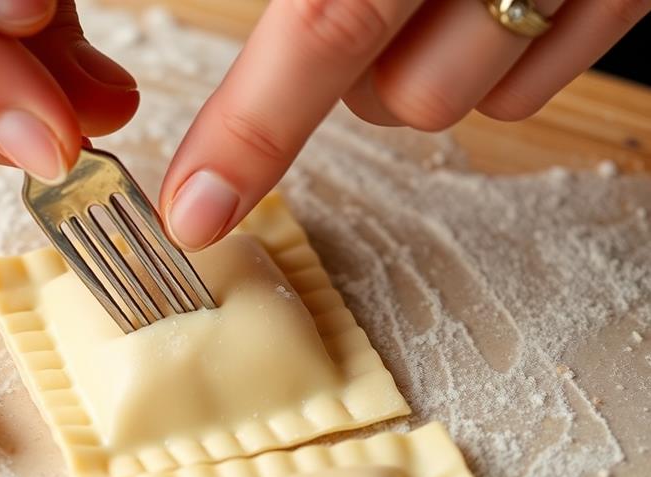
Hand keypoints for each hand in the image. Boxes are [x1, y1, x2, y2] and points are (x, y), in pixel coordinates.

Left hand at [160, 0, 649, 250]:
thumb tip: (265, 25)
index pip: (322, 25)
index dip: (251, 130)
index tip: (198, 210)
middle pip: (395, 99)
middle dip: (360, 73)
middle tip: (373, 0)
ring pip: (452, 107)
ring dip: (421, 68)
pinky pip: (525, 95)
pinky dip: (489, 65)